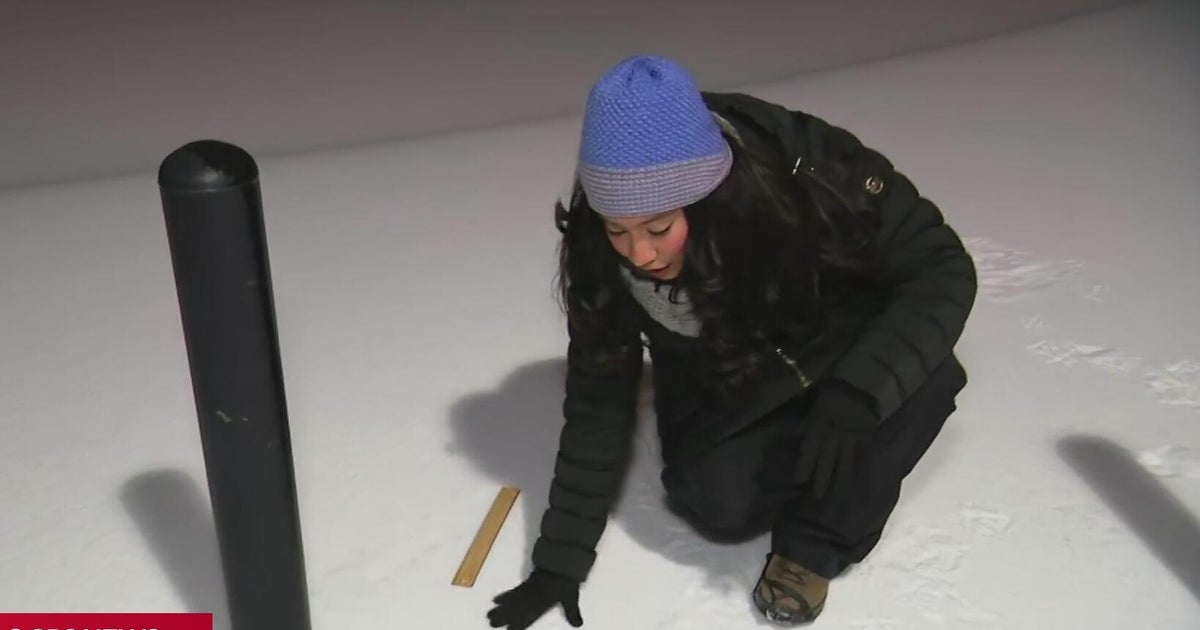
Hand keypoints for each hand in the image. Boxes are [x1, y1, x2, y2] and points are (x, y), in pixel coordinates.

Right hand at [488, 569, 582, 628]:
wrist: (561, 561)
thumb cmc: (566, 580)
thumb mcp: (571, 597)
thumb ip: (572, 612)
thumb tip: (578, 625)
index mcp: (542, 604)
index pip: (528, 618)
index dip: (518, 625)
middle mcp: (531, 597)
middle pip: (515, 609)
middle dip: (503, 617)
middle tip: (490, 623)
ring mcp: (527, 589)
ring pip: (511, 600)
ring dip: (500, 608)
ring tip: (489, 614)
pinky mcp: (526, 581)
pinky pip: (513, 591)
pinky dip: (504, 596)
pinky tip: (496, 599)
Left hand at [793, 381, 876, 497]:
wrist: (859, 383)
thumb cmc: (831, 392)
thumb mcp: (814, 404)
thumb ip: (806, 422)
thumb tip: (794, 435)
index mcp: (819, 426)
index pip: (810, 450)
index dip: (805, 465)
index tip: (799, 480)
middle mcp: (834, 436)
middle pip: (827, 461)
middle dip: (822, 479)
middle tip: (817, 496)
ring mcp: (851, 438)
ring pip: (844, 462)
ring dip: (841, 478)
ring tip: (839, 494)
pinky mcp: (865, 437)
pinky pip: (861, 455)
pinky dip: (859, 468)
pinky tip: (857, 479)